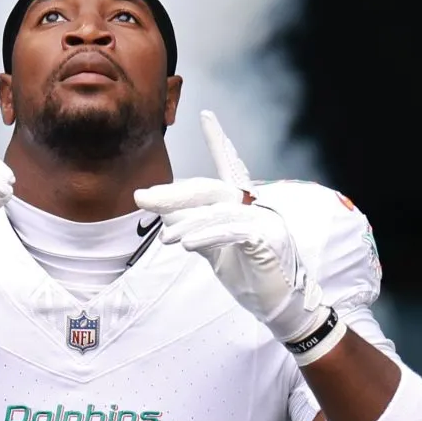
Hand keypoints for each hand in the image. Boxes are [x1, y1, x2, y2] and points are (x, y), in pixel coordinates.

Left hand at [134, 111, 326, 344]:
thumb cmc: (249, 276)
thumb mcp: (212, 249)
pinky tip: (187, 244)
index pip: (228, 165)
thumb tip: (163, 211)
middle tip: (142, 198)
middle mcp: (254, 204)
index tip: (205, 114)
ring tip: (165, 239)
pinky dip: (207, 235)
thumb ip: (192, 227)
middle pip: (208, 189)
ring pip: (217, 211)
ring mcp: (263, 219)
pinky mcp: (267, 238)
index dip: (217, 139)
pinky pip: (232, 230)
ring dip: (186, 224)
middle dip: (173, 194)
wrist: (279, 307)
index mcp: (242, 203)